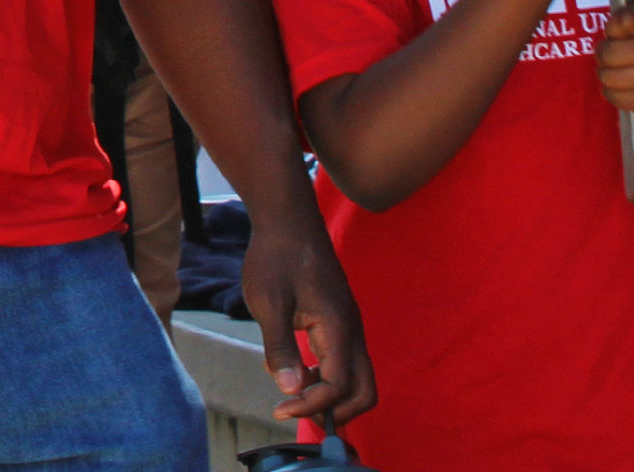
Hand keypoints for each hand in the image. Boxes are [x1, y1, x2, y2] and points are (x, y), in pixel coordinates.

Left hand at [239, 200, 374, 426]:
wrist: (288, 220)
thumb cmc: (275, 257)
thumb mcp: (268, 303)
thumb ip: (281, 348)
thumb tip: (290, 390)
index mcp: (337, 327)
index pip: (339, 386)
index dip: (312, 405)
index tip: (280, 408)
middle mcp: (353, 331)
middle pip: (364, 392)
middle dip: (335, 413)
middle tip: (296, 411)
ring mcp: (351, 326)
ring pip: (359, 379)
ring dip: (333, 398)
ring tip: (296, 394)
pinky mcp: (343, 322)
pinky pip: (348, 363)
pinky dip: (330, 379)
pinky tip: (299, 370)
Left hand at [597, 0, 633, 124]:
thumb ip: (633, 9)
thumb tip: (611, 12)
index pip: (621, 19)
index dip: (613, 27)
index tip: (622, 32)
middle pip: (607, 52)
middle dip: (604, 52)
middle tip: (614, 54)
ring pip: (606, 76)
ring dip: (606, 74)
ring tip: (618, 71)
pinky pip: (613, 97)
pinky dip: (612, 92)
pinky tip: (625, 87)